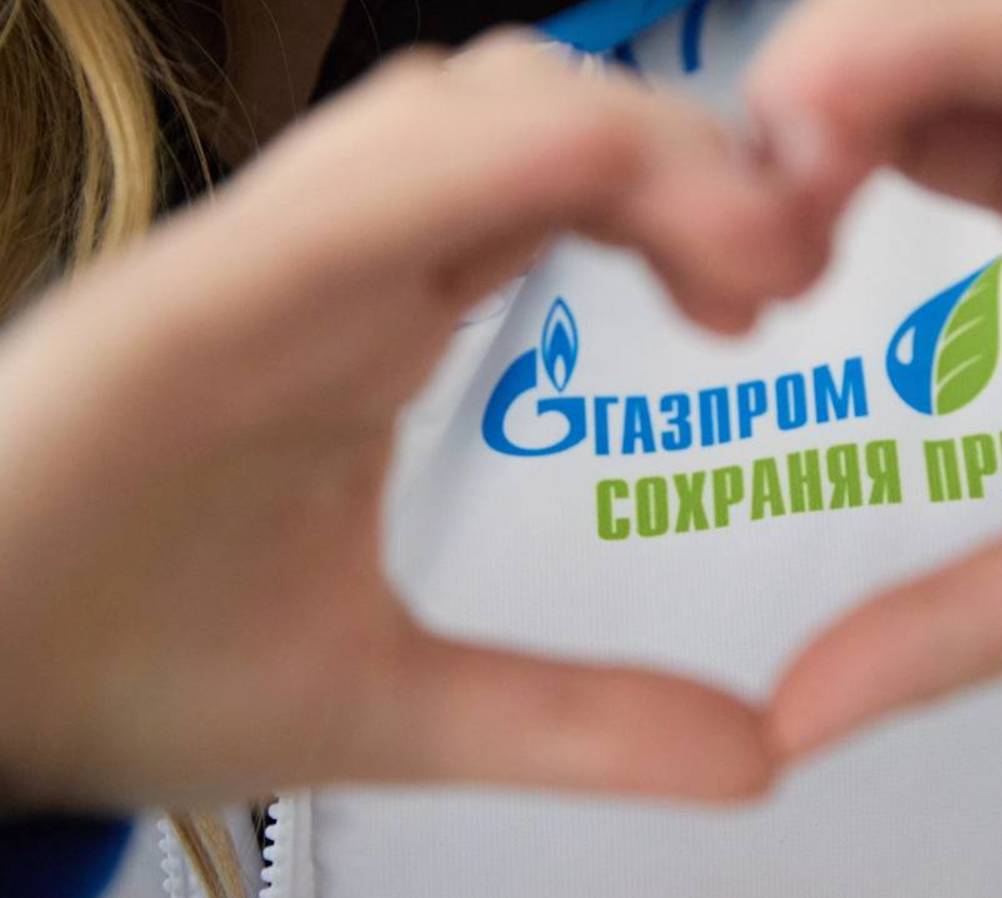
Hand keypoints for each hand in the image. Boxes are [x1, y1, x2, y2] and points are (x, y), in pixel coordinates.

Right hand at [0, 32, 820, 808]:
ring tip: (730, 256)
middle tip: (788, 260)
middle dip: (688, 154)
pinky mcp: (180, 302)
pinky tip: (588, 168)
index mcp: (384, 318)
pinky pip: (343, 194)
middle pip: (538, 112)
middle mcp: (334, 268)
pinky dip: (475, 163)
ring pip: (455, 110)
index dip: (695, 199)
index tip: (777, 290)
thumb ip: (580, 723)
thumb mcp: (402, 707)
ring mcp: (258, 270)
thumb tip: (759, 760)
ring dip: (616, 141)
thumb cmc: (135, 664)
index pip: (563, 183)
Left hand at [748, 0, 1001, 756]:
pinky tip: (912, 83)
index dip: (787, 180)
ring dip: (876, 50)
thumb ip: (961, 622)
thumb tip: (795, 720)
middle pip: (902, 44)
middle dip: (807, 104)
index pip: (875, 126)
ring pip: (983, 3)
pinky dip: (1000, 27)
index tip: (735, 288)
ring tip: (803, 137)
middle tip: (753, 213)